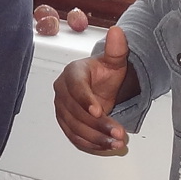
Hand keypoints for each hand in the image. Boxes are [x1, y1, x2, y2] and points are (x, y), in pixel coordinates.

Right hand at [53, 25, 133, 154]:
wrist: (100, 86)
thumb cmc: (105, 73)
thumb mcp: (115, 61)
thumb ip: (117, 49)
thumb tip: (117, 32)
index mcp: (72, 73)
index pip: (75, 87)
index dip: (86, 100)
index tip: (99, 111)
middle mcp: (62, 92)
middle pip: (76, 113)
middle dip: (98, 126)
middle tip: (118, 133)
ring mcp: (62, 110)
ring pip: (75, 128)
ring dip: (96, 139)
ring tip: (116, 143)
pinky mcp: (65, 124)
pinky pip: (75, 138)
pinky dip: (91, 145)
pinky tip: (107, 147)